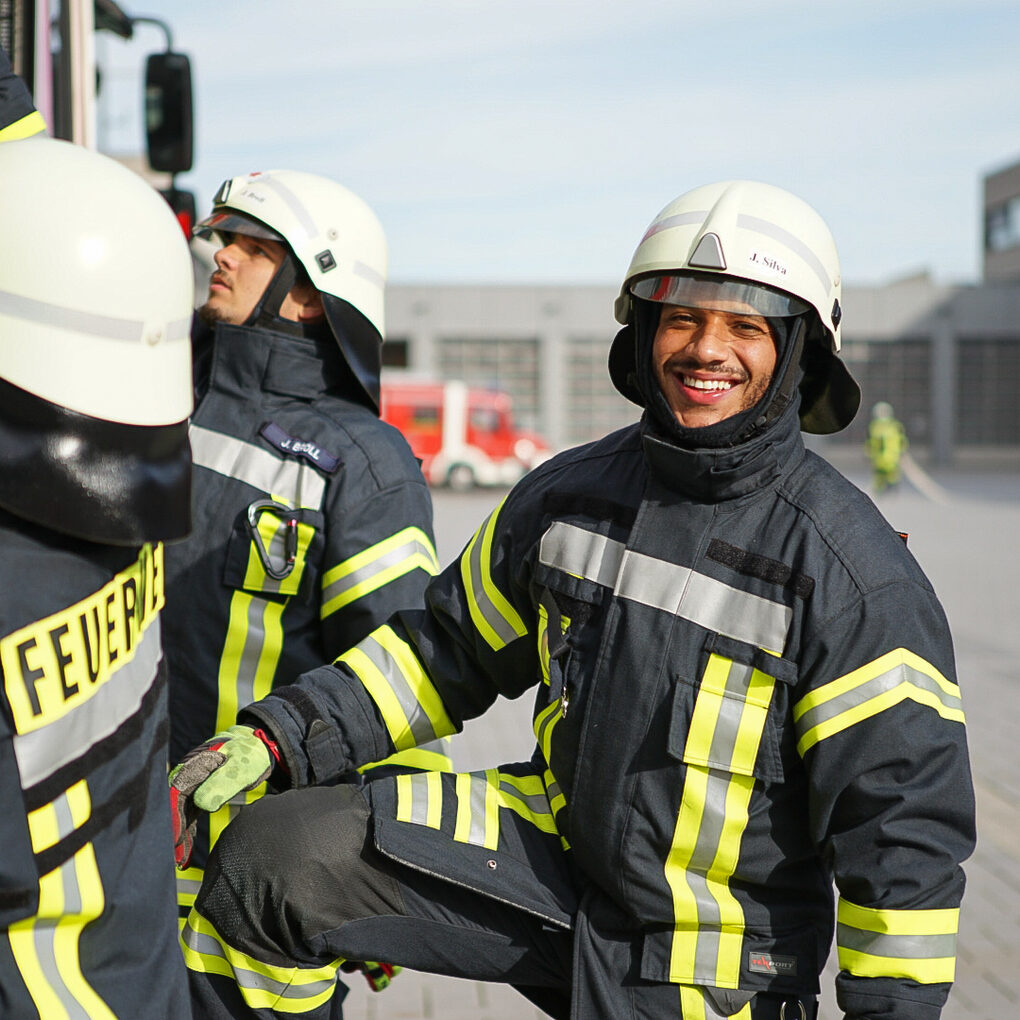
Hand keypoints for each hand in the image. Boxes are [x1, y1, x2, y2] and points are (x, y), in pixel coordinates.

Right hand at [168, 725, 279, 869]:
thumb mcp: (239, 768)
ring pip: (179, 813)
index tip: (173, 838)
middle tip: (171, 856)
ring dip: (176, 835)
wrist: (257, 748)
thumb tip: (201, 803)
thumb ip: (222, 783)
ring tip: (175, 860)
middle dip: (170, 830)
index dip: (173, 815)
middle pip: (173, 804)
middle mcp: (188, 775)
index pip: (177, 792)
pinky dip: (186, 834)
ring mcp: (191, 786)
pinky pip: (188, 816)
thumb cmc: (249, 755)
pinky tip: (182, 855)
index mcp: (195, 765)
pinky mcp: (198, 795)